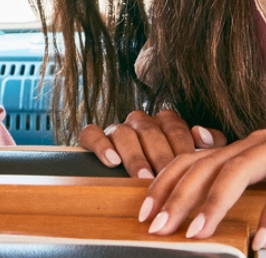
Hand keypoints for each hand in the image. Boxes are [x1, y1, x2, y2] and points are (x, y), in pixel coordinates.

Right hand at [80, 110, 225, 177]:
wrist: (135, 179)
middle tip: (169, 178)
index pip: (174, 127)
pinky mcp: (93, 137)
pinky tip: (112, 161)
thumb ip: (209, 143)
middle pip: (149, 131)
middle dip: (159, 156)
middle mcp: (140, 122)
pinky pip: (92, 134)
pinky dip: (101, 146)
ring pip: (123, 132)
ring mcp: (116, 129)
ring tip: (143, 177)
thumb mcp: (196, 155)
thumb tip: (201, 134)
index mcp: (163, 123)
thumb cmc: (172, 168)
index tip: (191, 167)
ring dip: (135, 156)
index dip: (182, 146)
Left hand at [134, 129, 265, 246]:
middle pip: (203, 168)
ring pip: (235, 174)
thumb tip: (195, 214)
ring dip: (212, 205)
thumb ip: (230, 181)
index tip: (145, 213)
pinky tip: (259, 243)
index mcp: (239, 150)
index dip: (163, 185)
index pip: (189, 162)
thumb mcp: (259, 173)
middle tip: (158, 229)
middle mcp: (253, 146)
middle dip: (176, 198)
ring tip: (195, 235)